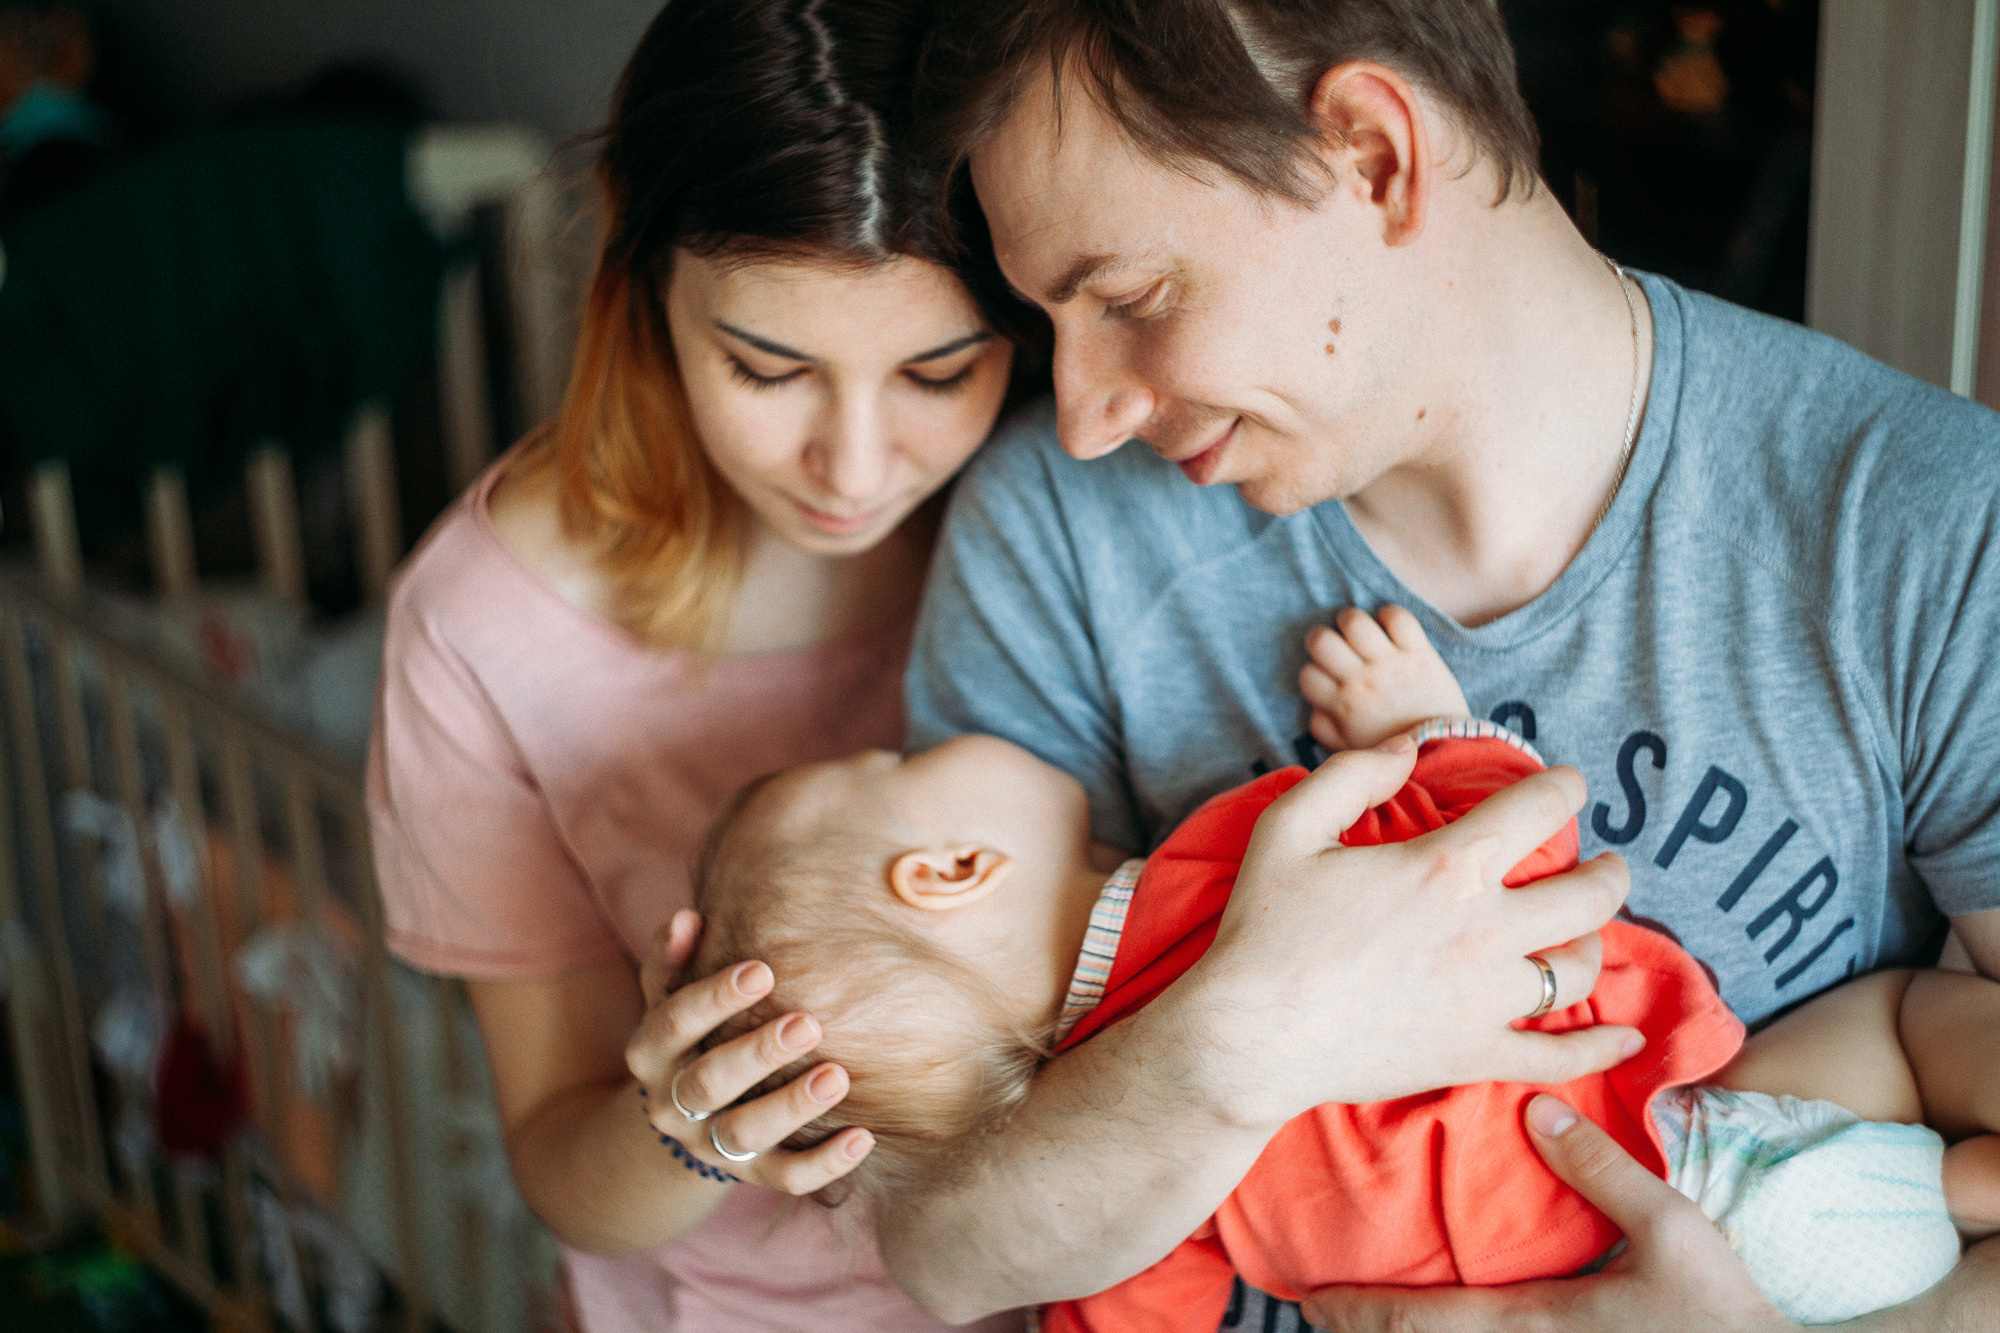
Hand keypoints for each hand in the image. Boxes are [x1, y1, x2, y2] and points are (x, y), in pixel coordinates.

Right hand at [624, 911, 873, 1193]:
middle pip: (707, 1084)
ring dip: (790, 1107)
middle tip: (808, 1023)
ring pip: (744, 1136)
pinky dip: (825, 1164)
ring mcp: (710, 1145)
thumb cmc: (693, 1037)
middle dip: (757, 1053)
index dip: (712, 998)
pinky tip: (863, 1136)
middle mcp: (673, 1104)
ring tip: (837, 1076)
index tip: (762, 971)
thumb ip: (672, 960)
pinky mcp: (751, 1176)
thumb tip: (687, 918)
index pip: (672, 1024)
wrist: (684, 1123)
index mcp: (650, 1053)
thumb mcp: (670, 999)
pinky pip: (786, 1179)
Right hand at [1189, 740, 1638, 1122]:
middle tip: (1609, 862)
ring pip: (1581, 968)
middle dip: (1610, 870)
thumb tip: (1407, 748)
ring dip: (1596, 942)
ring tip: (1588, 932)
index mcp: (1445, 867)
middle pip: (1589, 893)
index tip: (1570, 782)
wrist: (1250, 1037)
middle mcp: (1484, 931)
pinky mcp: (1477, 1055)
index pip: (1538, 810)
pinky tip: (1626, 1035)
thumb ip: (1352, 774)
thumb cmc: (1264, 930)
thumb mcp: (1289, 827)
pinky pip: (1562, 1055)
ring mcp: (1488, 1000)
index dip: (1565, 786)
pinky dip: (1603, 1047)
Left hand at [1302, 1095, 1796, 1331]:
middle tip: (1313, 1310)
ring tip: (1359, 1323)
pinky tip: (1439, 1330)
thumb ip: (1601, 1169)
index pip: (1422, 1322)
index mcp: (1536, 1325)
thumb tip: (1535, 1110)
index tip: (1309, 1297)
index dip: (1359, 1312)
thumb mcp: (1672, 1230)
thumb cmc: (1724, 1313)